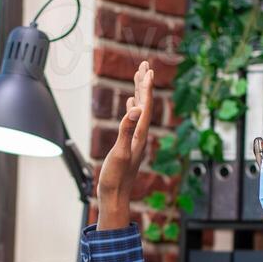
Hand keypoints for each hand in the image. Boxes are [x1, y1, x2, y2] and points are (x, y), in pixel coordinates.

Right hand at [96, 61, 154, 231]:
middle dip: (144, 84)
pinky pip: (132, 120)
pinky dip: (132, 108)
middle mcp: (139, 135)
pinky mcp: (128, 144)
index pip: (145, 106)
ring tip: (138, 77)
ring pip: (139, 110)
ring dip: (138, 93)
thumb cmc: (115, 178)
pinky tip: (130, 103)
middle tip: (144, 64)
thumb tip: (136, 109)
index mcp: (139, 135)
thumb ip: (126, 130)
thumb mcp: (120, 153)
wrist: (115, 197)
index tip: (147, 70)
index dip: (146, 87)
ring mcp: (134, 139)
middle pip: (144, 104)